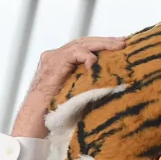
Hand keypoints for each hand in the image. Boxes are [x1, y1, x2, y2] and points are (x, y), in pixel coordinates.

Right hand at [10, 36, 126, 138]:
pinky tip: (97, 63)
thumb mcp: (75, 91)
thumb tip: (108, 79)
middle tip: (124, 42)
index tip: (118, 47)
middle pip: (84, 42)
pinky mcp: (54, 61)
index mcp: (60, 61)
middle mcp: (55, 55)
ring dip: (103, 44)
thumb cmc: (56, 111)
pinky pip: (75, 53)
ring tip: (119, 46)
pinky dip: (88, 57)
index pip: (83, 47)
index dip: (100, 45)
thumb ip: (86, 81)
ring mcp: (53, 57)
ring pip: (82, 43)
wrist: (36, 117)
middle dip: (105, 41)